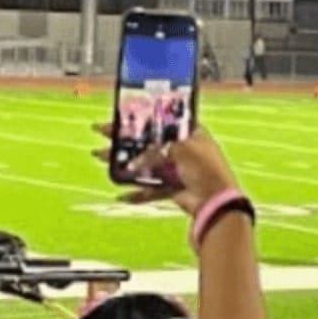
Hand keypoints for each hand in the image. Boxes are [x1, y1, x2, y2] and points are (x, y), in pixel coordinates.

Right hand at [95, 123, 238, 216]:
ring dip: (125, 163)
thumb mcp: (181, 150)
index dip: (143, 118)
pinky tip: (122, 196)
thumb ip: (156, 150)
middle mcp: (185, 150)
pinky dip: (138, 193)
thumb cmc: (206, 169)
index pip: (163, 121)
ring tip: (101, 157)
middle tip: (103, 132)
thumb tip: (136, 159)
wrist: (216, 201)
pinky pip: (152, 190)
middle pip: (151, 142)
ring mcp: (180, 170)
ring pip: (147, 165)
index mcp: (192, 134)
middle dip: (126, 139)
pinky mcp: (175, 188)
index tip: (121, 116)